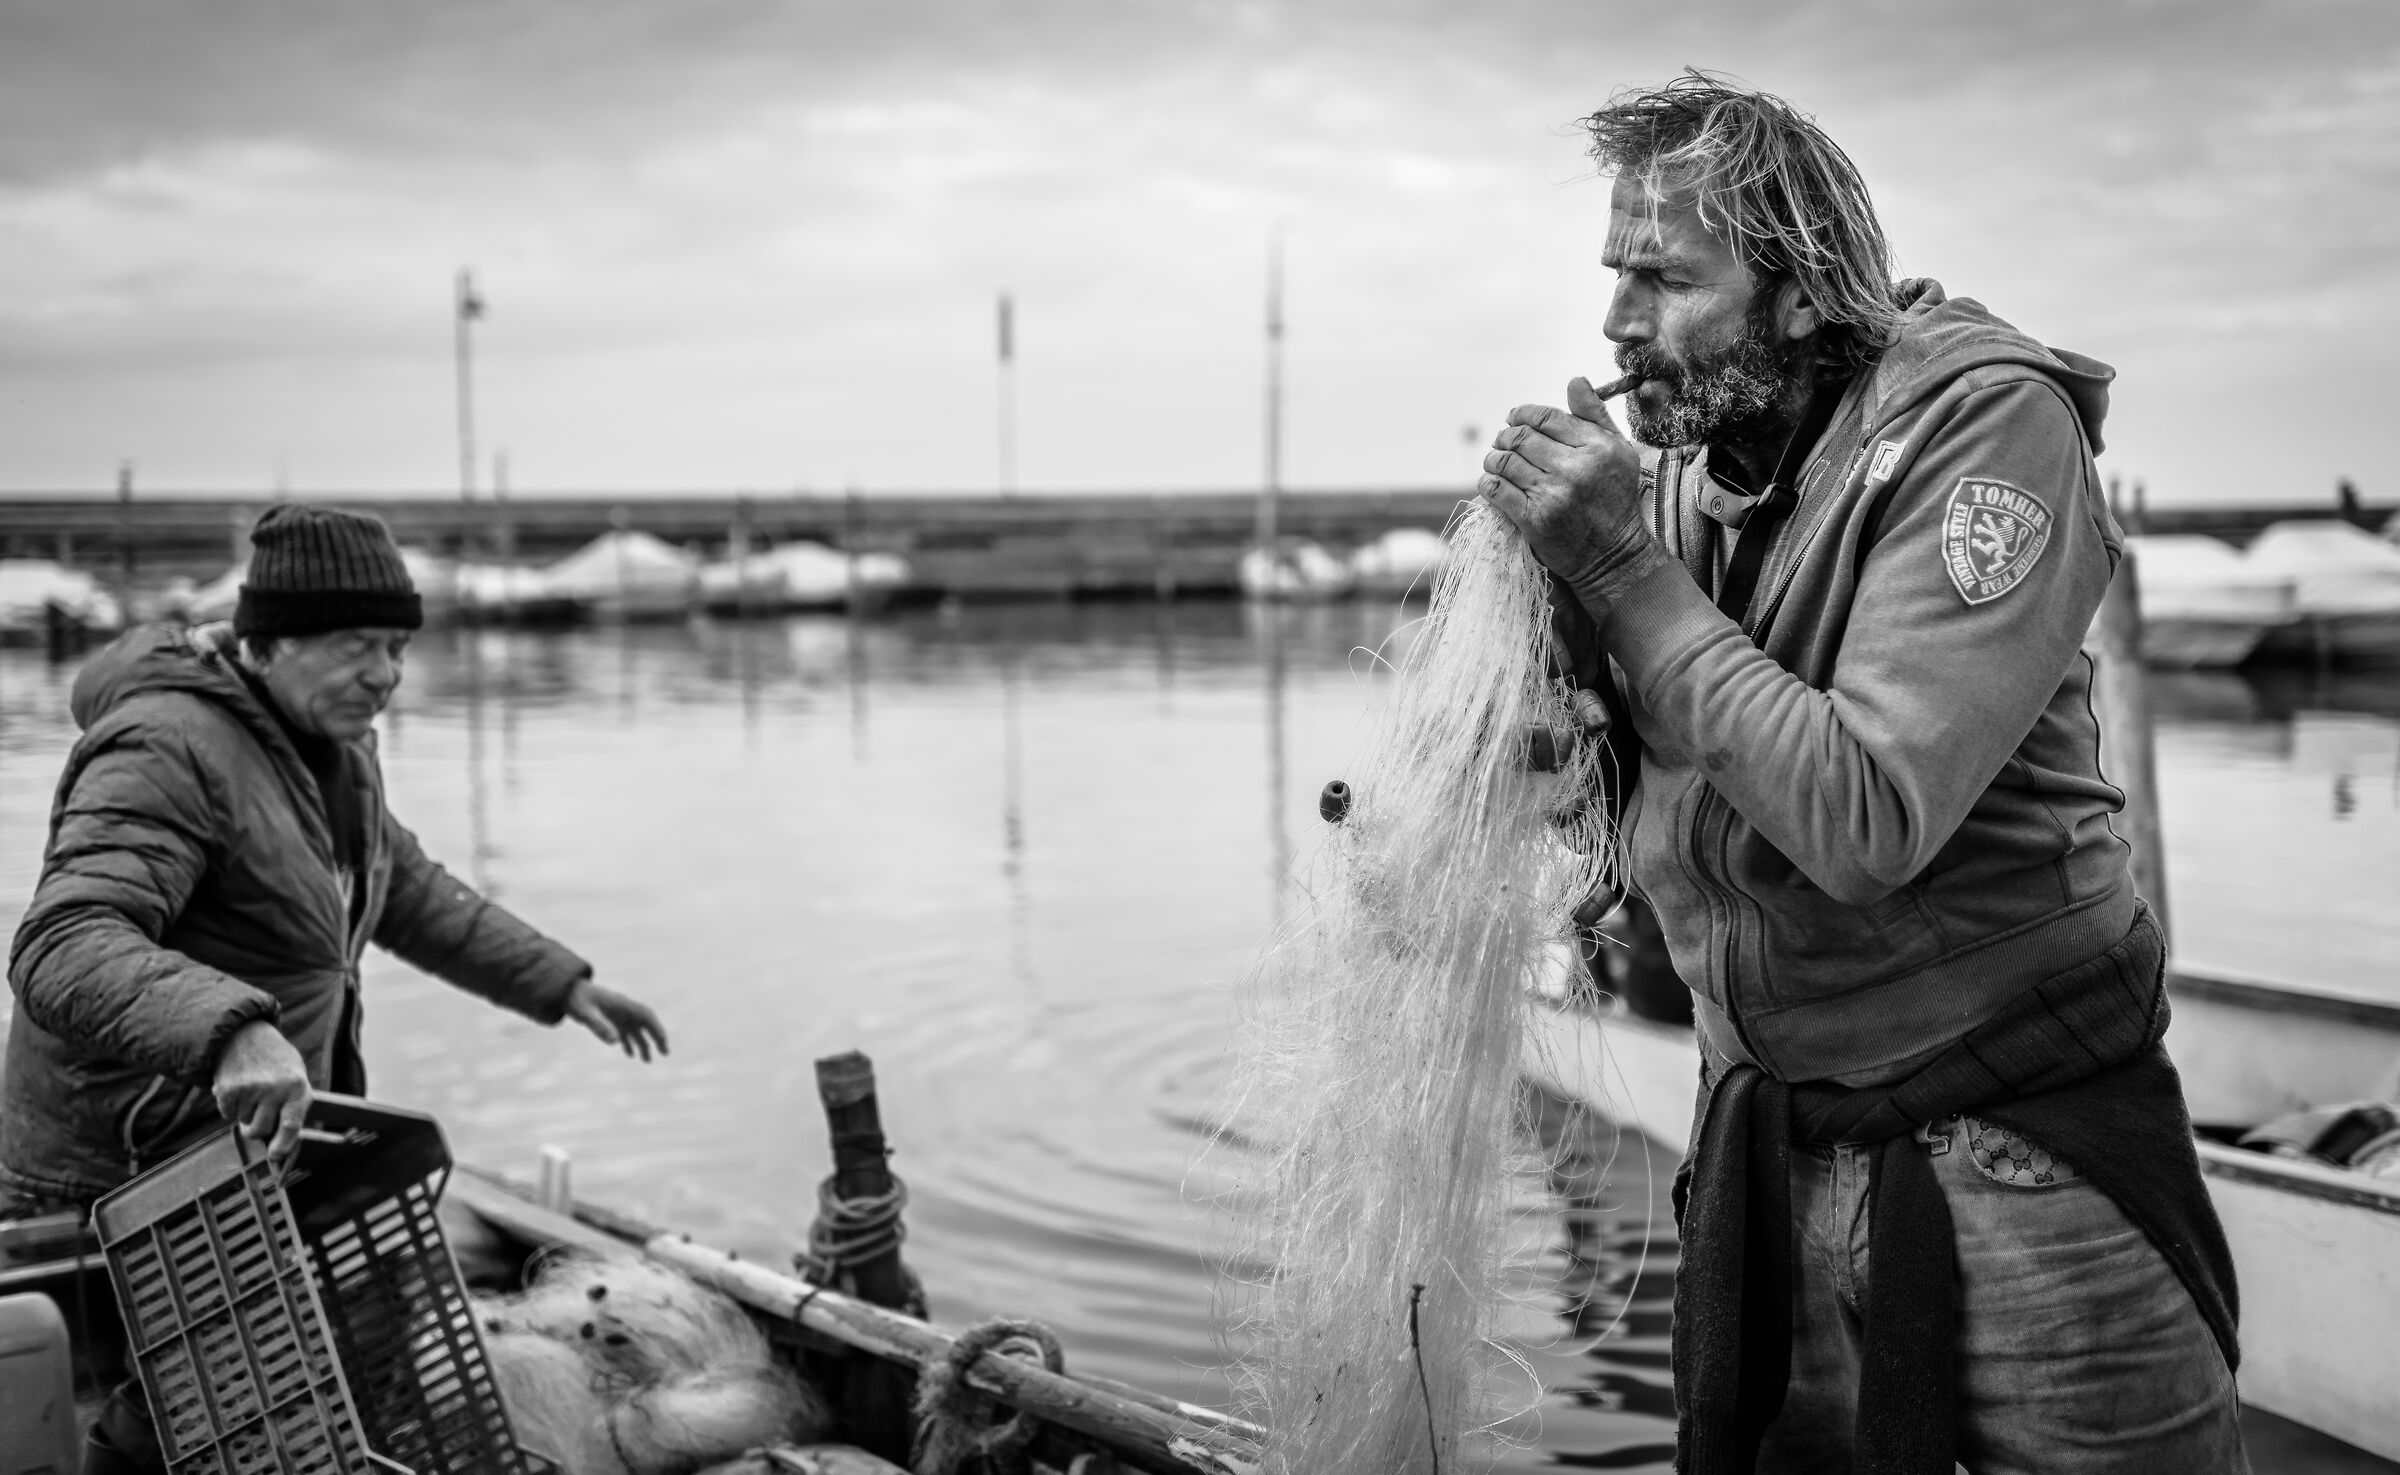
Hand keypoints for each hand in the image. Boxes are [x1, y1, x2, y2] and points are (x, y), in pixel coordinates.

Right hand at [213, 1020, 310, 1165]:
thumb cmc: (276, 1063)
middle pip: (260, 1130)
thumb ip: (292, 1108)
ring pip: (243, 1123)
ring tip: (252, 1090)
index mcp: (297, 1087)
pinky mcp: (227, 1090)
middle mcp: (274, 1089)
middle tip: (260, 1110)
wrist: (244, 1034)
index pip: (291, 1124)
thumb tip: (283, 1148)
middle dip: (258, 1127)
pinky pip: (227, 1114)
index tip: (275, 1157)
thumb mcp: (295, 1077)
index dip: (283, 1145)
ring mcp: (249, 1090)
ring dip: (245, 1113)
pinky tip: (239, 1087)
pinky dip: (231, 1106)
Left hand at [564, 979, 668, 1061]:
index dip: (657, 1029)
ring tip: (647, 1061)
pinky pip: (624, 1032)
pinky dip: (629, 1043)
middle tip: (665, 1053)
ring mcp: (618, 1014)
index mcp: (623, 1004)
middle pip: (646, 1023)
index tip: (663, 1043)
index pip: (647, 1016)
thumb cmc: (577, 1000)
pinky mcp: (609, 1019)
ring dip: (643, 1044)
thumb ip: (600, 1026)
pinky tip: (630, 1054)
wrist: (566, 991)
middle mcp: (624, 1009)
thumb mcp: (586, 1013)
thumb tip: (615, 1041)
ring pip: (636, 1029)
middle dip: (656, 1037)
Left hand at [1479, 377, 1656, 599]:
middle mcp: (1575, 467)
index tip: (1514, 418)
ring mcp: (1553, 494)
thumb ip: (1594, 414)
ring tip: (1497, 462)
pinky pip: (1496, 489)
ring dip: (1493, 459)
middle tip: (1503, 442)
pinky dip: (1488, 482)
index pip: (1544, 416)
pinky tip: (1493, 483)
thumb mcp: (1618, 451)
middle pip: (1519, 436)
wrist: (1612, 555)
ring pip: (1503, 461)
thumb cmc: (1615, 498)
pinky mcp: (1534, 519)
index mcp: (1596, 446)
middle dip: (1504, 436)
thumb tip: (1574, 380)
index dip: (1521, 414)